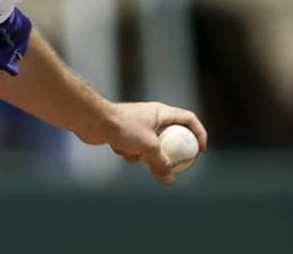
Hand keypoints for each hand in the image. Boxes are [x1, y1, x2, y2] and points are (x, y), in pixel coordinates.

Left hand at [84, 102, 208, 184]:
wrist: (92, 120)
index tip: (201, 151)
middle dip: (169, 154)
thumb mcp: (148, 147)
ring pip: (151, 148)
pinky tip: (118, 149)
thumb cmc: (122, 127)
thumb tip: (169, 180)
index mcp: (161, 112)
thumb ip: (162, 163)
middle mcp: (151, 117)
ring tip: (135, 155)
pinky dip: (129, 154)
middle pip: (171, 137)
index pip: (189, 119)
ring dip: (144, 157)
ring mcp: (137, 126)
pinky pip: (135, 150)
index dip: (199, 133)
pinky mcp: (124, 134)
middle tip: (175, 168)